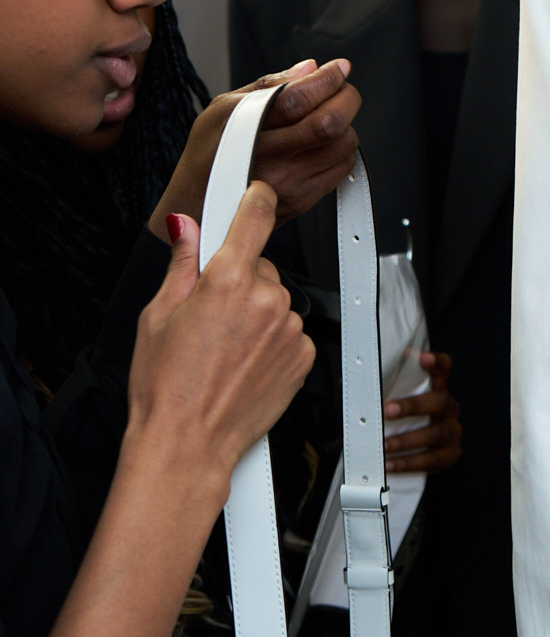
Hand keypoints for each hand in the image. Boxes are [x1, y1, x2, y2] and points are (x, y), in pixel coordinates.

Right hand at [129, 187, 314, 484]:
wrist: (187, 444)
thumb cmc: (165, 388)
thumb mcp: (157, 315)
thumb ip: (182, 263)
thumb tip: (186, 227)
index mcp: (227, 281)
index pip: (254, 215)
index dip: (254, 198)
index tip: (254, 192)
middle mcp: (267, 301)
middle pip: (261, 266)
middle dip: (239, 280)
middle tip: (209, 314)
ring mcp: (290, 330)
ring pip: (277, 302)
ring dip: (257, 314)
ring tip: (223, 347)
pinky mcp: (304, 357)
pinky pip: (290, 332)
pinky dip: (272, 341)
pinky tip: (243, 362)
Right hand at [150, 59, 360, 235]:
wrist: (200, 206)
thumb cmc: (209, 154)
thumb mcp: (223, 108)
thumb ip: (270, 85)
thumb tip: (309, 68)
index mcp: (246, 126)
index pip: (299, 98)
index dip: (327, 78)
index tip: (338, 68)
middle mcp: (269, 157)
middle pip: (329, 123)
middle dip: (346, 99)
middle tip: (342, 91)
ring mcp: (288, 182)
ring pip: (342, 146)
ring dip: (344, 126)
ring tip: (328, 119)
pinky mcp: (302, 201)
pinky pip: (341, 169)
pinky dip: (341, 151)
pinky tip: (322, 146)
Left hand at [384, 352, 461, 475]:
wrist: (421, 452)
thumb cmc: (404, 422)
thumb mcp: (397, 402)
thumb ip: (384, 391)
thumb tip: (352, 382)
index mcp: (438, 389)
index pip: (444, 369)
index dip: (437, 362)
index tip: (422, 358)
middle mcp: (449, 408)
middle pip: (439, 402)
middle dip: (412, 406)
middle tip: (387, 411)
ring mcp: (453, 431)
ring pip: (435, 434)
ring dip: (406, 440)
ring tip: (384, 445)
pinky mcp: (451, 454)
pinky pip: (431, 460)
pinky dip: (408, 463)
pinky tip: (390, 464)